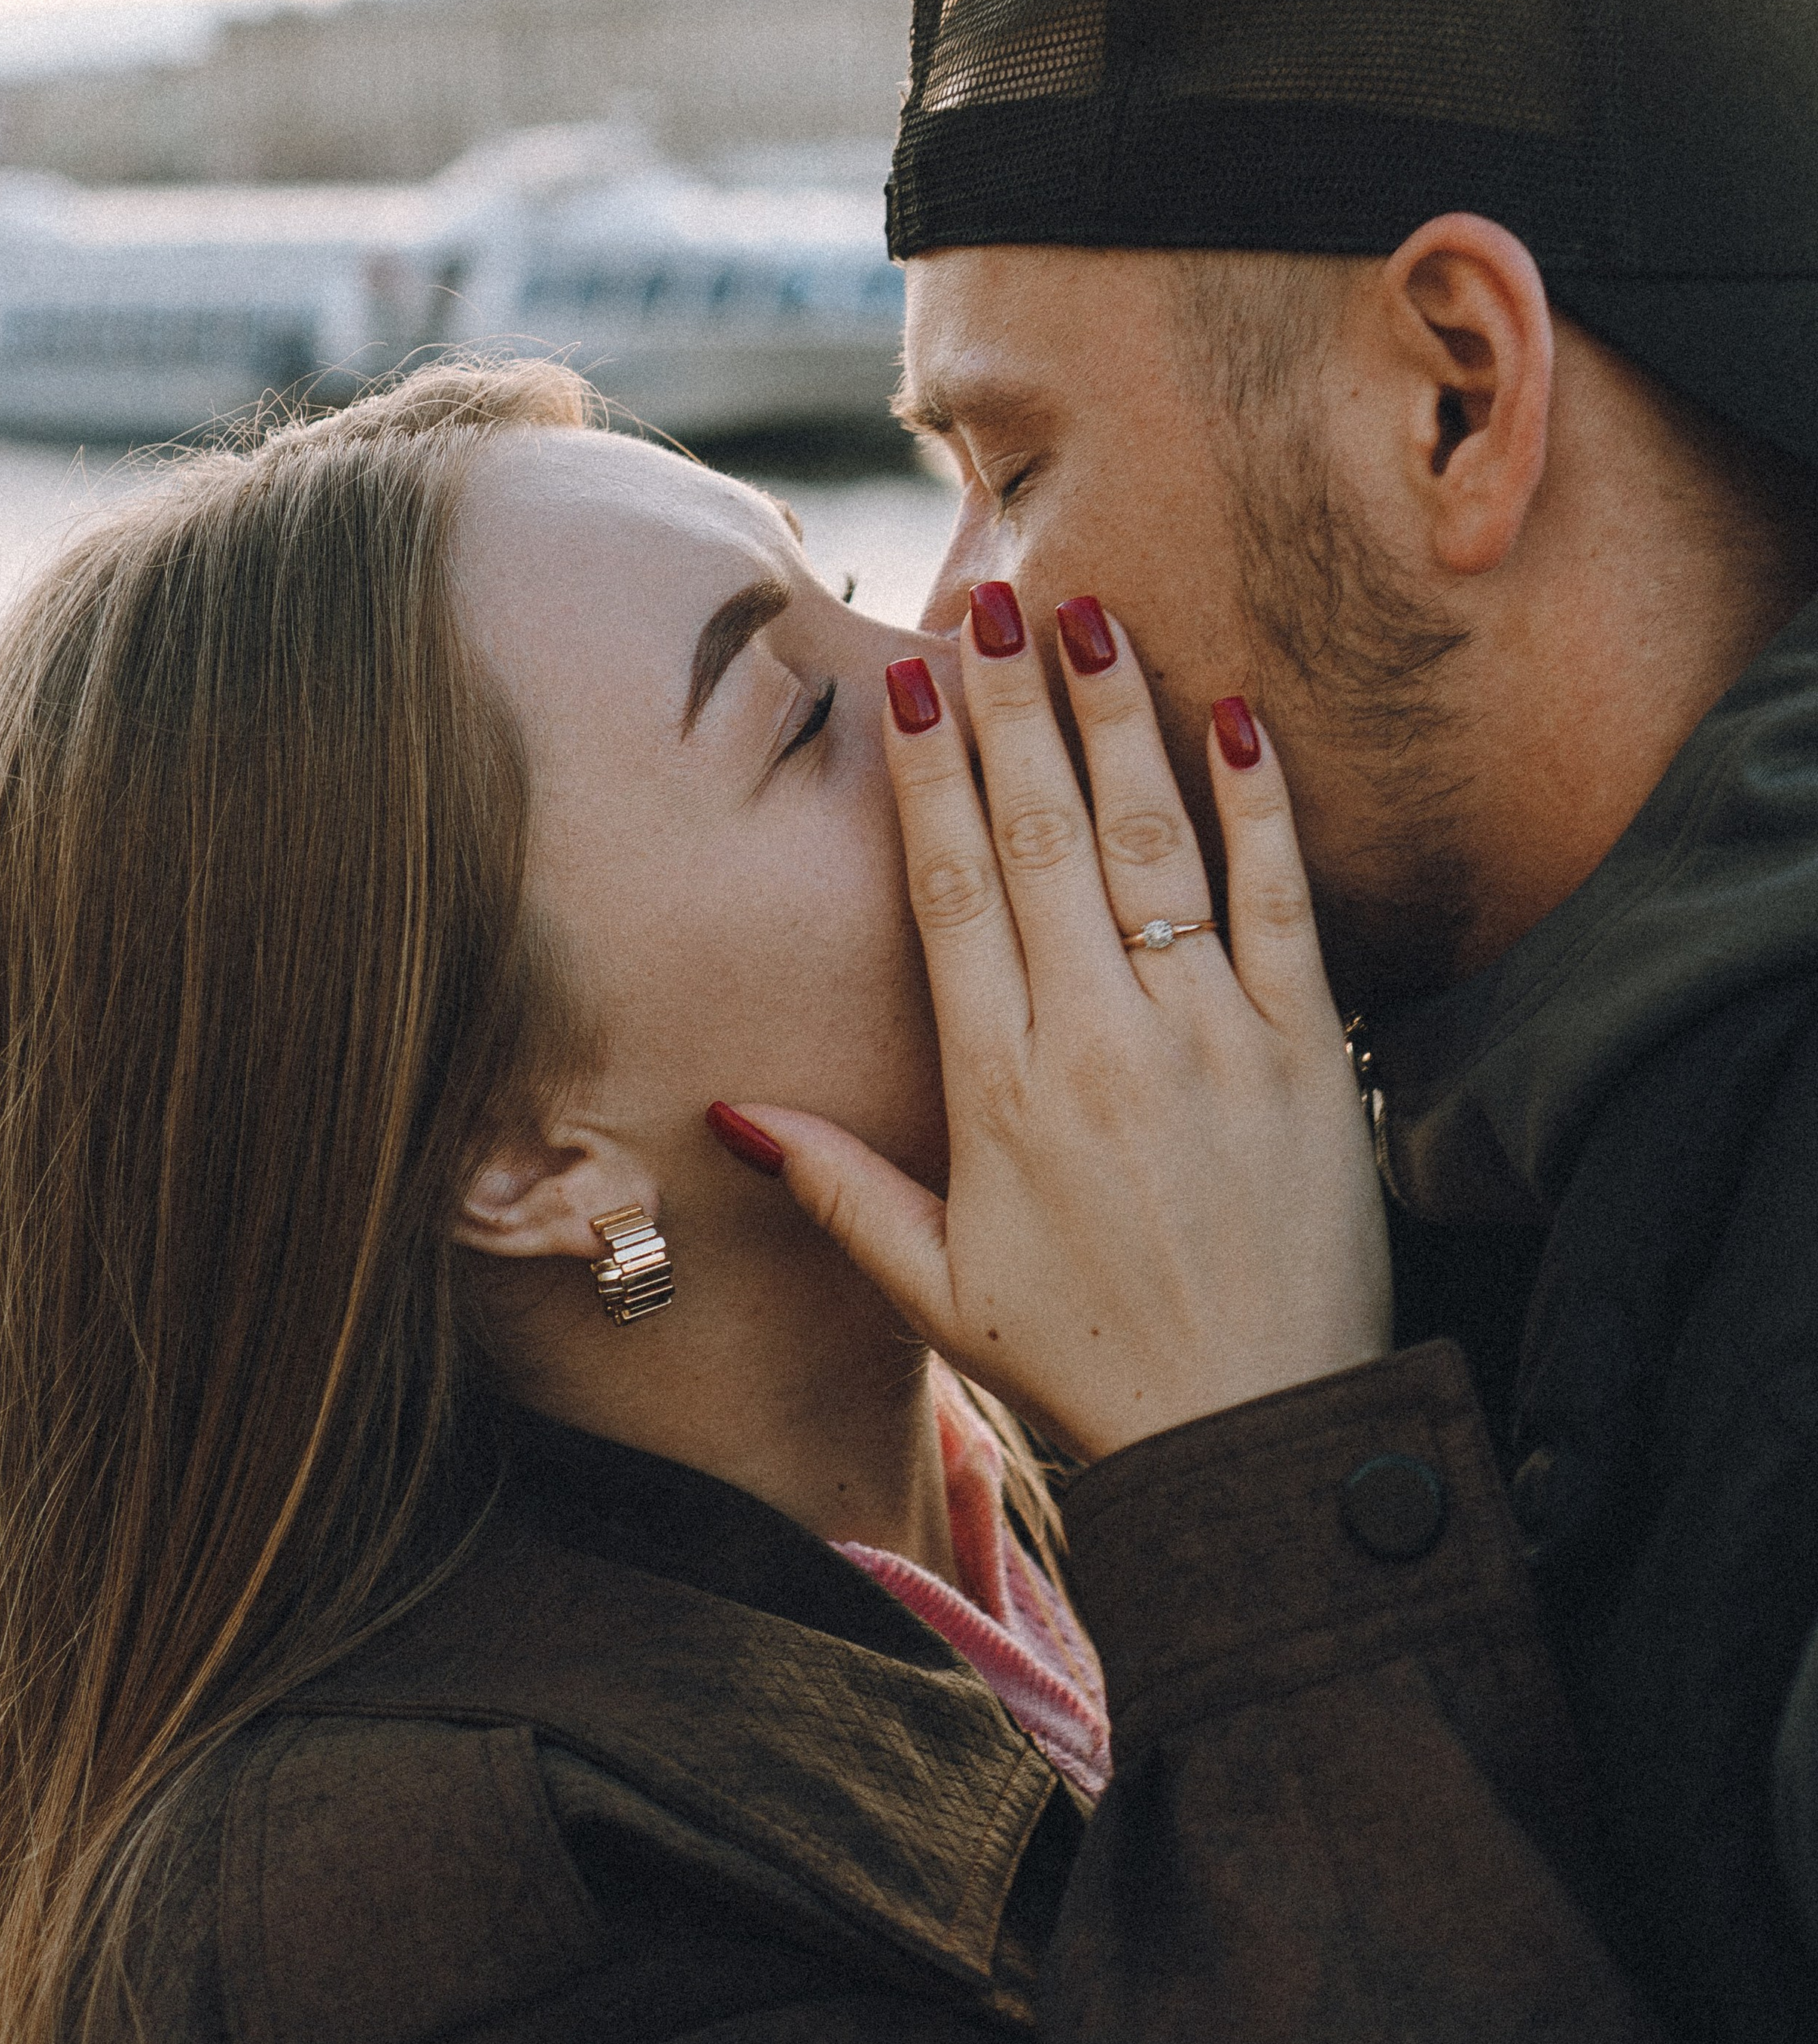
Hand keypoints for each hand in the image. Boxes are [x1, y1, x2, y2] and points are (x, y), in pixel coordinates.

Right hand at [720, 591, 1389, 1460]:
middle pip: (1046, 840)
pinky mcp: (1310, 1050)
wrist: (1266, 1436)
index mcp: (1001, 1092)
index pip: (954, 896)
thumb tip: (733, 1111)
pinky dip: (1258, 805)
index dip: (928, 783)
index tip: (911, 689)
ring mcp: (1211, 1037)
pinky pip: (1281, 900)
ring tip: (1094, 620)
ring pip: (1153, 845)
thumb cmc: (1092, 1363)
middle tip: (995, 606)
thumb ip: (838, 1188)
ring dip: (1120, 721)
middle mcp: (1099, 1044)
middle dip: (1013, 713)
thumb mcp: (941, 1290)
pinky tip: (1235, 715)